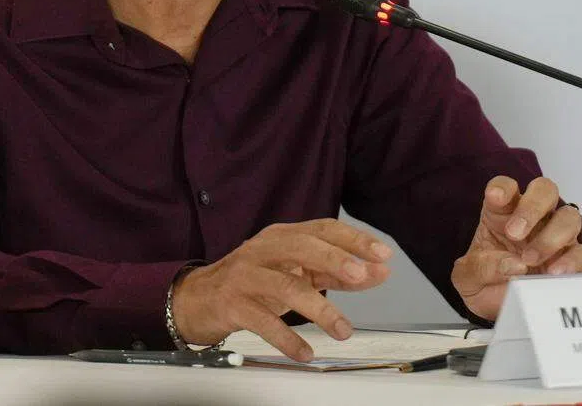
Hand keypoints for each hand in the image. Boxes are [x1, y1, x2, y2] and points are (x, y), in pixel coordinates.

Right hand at [171, 218, 391, 360]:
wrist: (199, 297)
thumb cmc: (255, 280)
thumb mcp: (295, 270)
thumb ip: (336, 271)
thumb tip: (378, 272)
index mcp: (283, 236)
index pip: (323, 229)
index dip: (354, 239)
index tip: (382, 254)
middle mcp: (264, 249)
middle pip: (303, 247)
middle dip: (335, 259)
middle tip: (361, 276)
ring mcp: (247, 275)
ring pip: (286, 287)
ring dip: (319, 309)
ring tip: (343, 330)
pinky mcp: (233, 304)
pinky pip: (263, 322)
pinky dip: (287, 339)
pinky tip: (305, 352)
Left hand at [451, 176, 581, 321]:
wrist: (497, 311)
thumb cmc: (482, 281)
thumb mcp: (467, 276)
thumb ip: (481, 267)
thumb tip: (513, 265)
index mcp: (502, 211)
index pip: (506, 187)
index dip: (502, 187)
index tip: (495, 197)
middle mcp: (532, 218)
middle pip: (545, 190)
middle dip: (532, 207)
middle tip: (514, 232)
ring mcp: (555, 236)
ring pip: (569, 217)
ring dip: (551, 235)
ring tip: (530, 259)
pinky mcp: (570, 260)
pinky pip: (580, 253)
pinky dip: (569, 261)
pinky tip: (553, 273)